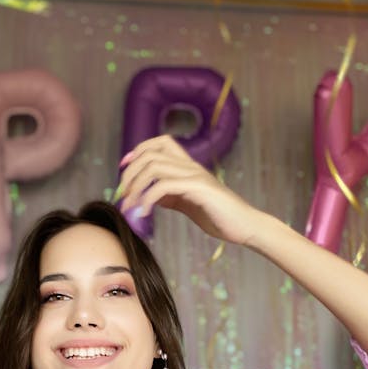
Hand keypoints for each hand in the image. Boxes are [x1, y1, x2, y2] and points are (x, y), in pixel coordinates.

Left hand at [116, 134, 261, 246]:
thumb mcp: (188, 203)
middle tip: (122, 195)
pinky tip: (144, 213)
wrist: (245, 225)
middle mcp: (191, 166)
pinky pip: (164, 186)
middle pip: (151, 153)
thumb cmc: (219, 216)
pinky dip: (148, 199)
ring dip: (135, 186)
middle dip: (130, 173)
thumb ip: (171, 196)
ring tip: (129, 206)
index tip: (124, 169)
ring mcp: (195, 175)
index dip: (138, 151)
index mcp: (188, 166)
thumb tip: (151, 196)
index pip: (161, 143)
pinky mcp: (199, 188)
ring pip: (154, 167)